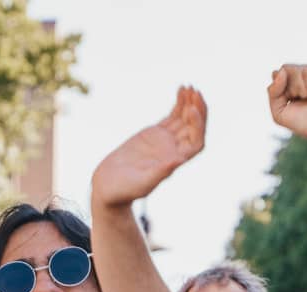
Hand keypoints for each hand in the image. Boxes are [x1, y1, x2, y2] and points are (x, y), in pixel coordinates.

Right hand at [91, 86, 205, 208]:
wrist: (109, 185)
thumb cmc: (124, 190)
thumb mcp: (142, 183)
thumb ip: (160, 173)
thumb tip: (179, 161)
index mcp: (175, 161)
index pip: (196, 142)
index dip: (198, 125)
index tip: (192, 110)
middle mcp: (174, 150)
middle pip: (194, 127)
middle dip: (197, 109)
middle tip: (195, 92)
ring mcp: (165, 140)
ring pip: (184, 119)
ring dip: (189, 102)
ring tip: (190, 87)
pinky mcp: (155, 133)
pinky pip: (172, 115)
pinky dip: (178, 103)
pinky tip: (182, 89)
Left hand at [269, 63, 306, 144]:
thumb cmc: (306, 123)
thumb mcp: (279, 112)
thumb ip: (273, 91)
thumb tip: (281, 70)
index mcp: (291, 83)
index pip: (277, 74)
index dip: (280, 89)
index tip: (291, 102)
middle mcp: (304, 75)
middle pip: (286, 69)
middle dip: (292, 89)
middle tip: (304, 100)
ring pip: (298, 70)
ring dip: (304, 89)